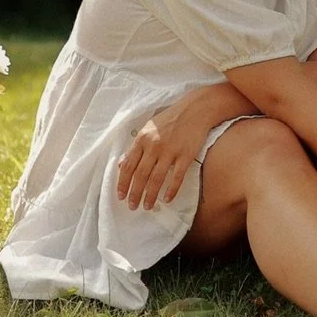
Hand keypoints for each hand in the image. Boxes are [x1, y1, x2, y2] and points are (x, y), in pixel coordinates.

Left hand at [116, 94, 216, 210]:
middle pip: (140, 175)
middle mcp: (154, 145)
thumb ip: (135, 146)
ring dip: (150, 196)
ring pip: (156, 179)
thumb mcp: (148, 127)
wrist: (196, 110)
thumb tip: (121, 164)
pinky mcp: (186, 155)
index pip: (128, 165)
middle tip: (132, 206)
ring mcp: (170, 151)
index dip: (123, 183)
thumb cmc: (170, 118)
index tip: (120, 195)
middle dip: (134, 193)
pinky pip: (176, 177)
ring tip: (147, 206)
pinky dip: (171, 190)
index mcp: (142, 138)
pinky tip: (167, 199)